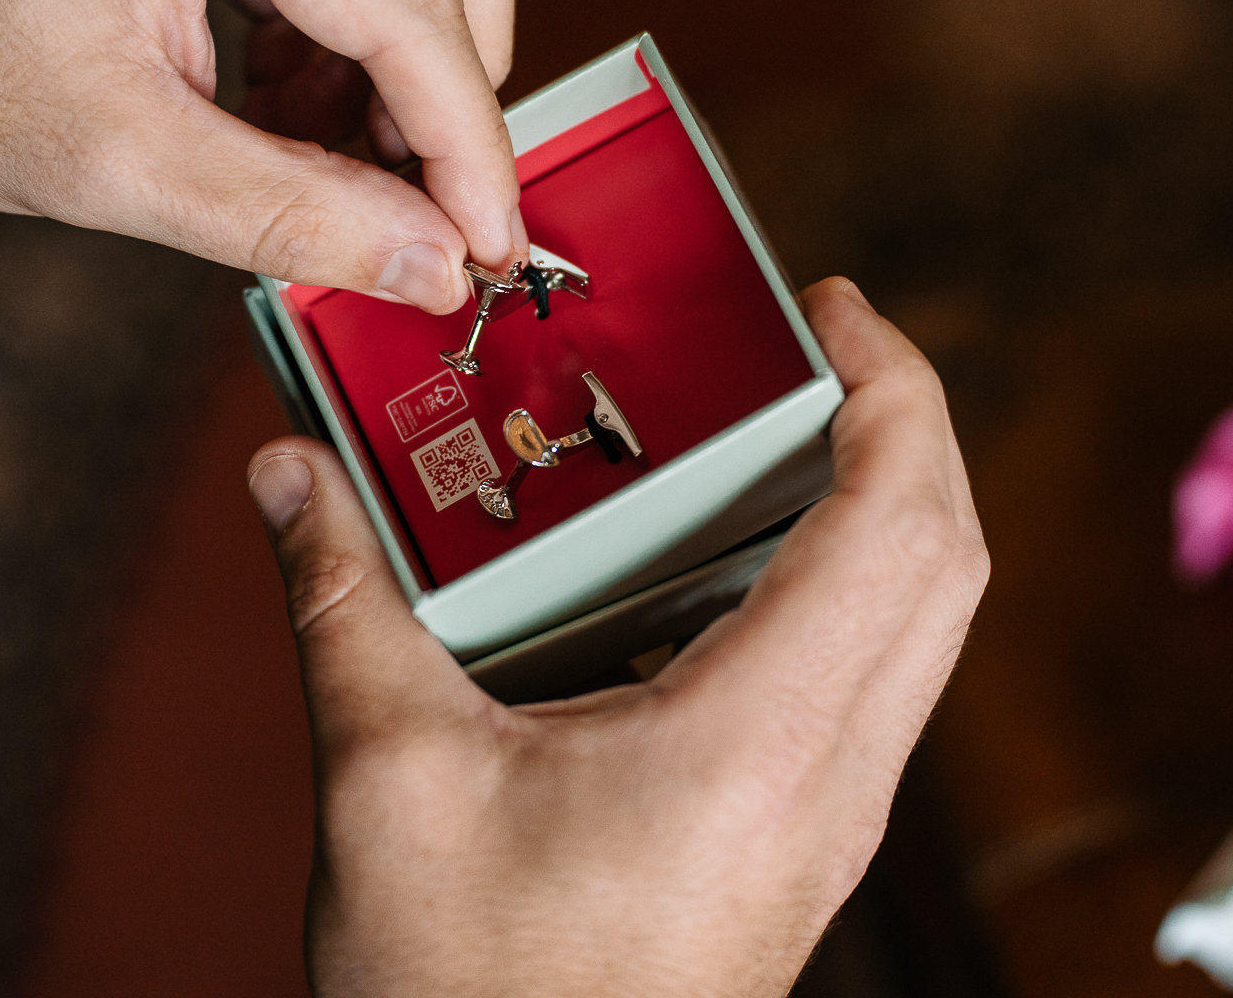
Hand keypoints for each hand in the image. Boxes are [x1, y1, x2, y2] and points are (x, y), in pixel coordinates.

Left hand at [0, 0, 519, 308]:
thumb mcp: (114, 162)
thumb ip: (294, 216)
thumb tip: (432, 263)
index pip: (410, 1)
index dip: (466, 141)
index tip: (487, 242)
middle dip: (458, 63)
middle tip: (428, 188)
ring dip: (407, 31)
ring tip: (338, 148)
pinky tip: (293, 87)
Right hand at [245, 278, 988, 995]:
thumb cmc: (469, 995)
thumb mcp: (390, 779)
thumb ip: (342, 605)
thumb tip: (287, 477)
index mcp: (760, 741)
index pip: (903, 525)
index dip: (897, 388)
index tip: (837, 304)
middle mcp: (830, 780)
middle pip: (945, 561)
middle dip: (902, 425)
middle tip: (809, 346)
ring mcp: (828, 822)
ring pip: (918, 626)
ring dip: (873, 507)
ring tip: (763, 435)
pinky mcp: (798, 846)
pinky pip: (864, 684)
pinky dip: (829, 588)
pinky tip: (707, 574)